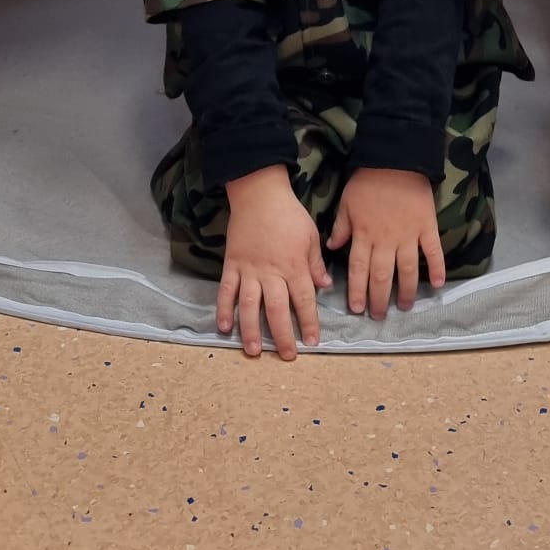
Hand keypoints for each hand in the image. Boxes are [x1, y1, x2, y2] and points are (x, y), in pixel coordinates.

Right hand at [219, 166, 332, 359]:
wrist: (259, 193)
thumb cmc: (289, 214)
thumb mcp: (310, 236)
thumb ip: (316, 263)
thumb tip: (325, 286)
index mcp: (294, 265)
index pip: (304, 300)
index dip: (309, 323)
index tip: (313, 342)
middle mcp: (271, 272)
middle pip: (278, 309)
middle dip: (283, 335)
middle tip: (287, 356)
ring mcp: (249, 269)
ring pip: (250, 305)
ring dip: (251, 330)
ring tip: (253, 351)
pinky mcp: (231, 264)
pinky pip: (226, 290)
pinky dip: (224, 308)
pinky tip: (224, 327)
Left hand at [326, 168, 445, 318]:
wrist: (395, 159)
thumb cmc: (367, 181)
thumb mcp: (346, 203)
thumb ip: (340, 227)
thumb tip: (332, 249)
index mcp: (364, 235)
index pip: (359, 270)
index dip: (357, 291)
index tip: (357, 309)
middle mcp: (386, 240)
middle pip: (382, 276)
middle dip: (379, 299)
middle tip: (378, 316)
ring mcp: (409, 235)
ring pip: (407, 270)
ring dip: (406, 291)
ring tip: (404, 306)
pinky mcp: (427, 227)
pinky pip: (433, 252)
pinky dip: (437, 268)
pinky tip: (438, 285)